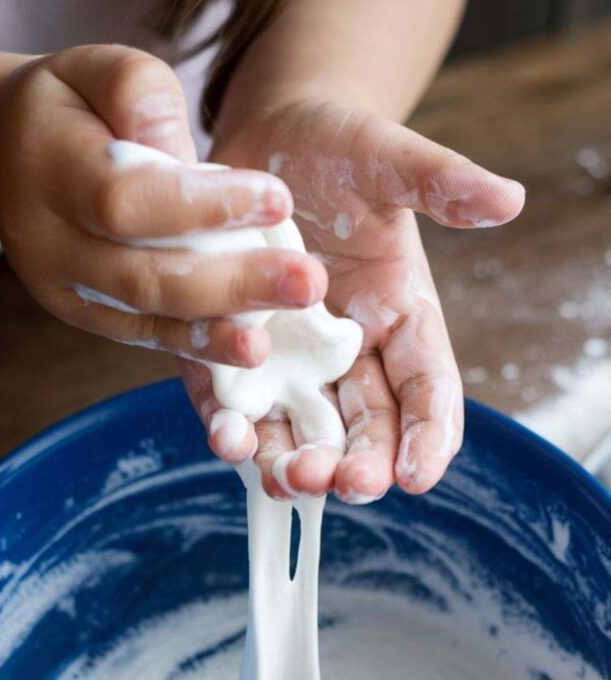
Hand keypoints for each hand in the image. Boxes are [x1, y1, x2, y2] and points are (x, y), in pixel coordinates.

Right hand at [0, 46, 326, 367]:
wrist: (6, 158)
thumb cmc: (70, 109)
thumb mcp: (99, 72)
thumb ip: (141, 97)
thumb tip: (187, 157)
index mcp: (51, 169)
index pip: (130, 198)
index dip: (206, 206)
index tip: (279, 202)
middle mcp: (50, 241)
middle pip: (144, 273)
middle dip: (231, 283)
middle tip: (306, 282)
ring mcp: (64, 289)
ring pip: (145, 317)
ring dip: (215, 333)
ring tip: (271, 341)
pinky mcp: (84, 317)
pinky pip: (143, 336)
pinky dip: (195, 346)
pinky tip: (244, 353)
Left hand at [181, 102, 523, 499]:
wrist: (264, 138)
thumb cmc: (335, 147)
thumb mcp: (386, 158)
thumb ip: (440, 183)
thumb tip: (507, 199)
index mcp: (400, 317)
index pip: (426, 389)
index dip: (428, 434)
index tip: (420, 474)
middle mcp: (348, 353)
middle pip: (364, 425)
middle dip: (360, 462)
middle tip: (350, 485)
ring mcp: (288, 360)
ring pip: (300, 429)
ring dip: (295, 461)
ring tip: (289, 481)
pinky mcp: (232, 352)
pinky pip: (235, 404)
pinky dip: (232, 428)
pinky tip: (228, 441)